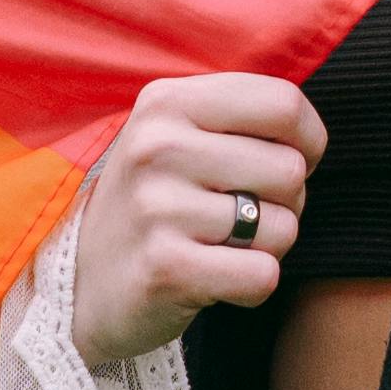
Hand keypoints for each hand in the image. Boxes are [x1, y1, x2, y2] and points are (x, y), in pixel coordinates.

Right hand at [70, 73, 323, 370]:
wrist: (79, 288)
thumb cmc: (156, 204)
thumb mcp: (179, 137)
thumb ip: (239, 116)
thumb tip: (311, 134)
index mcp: (167, 102)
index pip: (284, 104)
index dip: (308, 140)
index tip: (293, 162)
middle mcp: (157, 146)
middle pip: (290, 168)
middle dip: (286, 201)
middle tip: (244, 216)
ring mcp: (156, 207)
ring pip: (281, 226)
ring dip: (267, 246)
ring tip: (224, 246)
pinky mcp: (164, 268)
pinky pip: (261, 275)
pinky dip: (253, 284)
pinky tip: (217, 279)